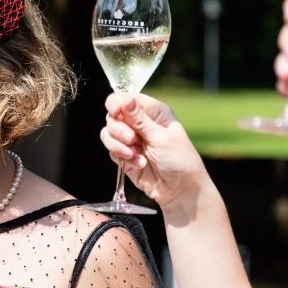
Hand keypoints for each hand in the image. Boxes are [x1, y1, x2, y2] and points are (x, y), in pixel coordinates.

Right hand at [99, 92, 208, 219]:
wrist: (179, 189)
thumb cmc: (179, 160)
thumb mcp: (161, 137)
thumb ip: (140, 119)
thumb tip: (125, 98)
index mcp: (153, 112)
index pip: (127, 98)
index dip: (117, 103)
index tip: (116, 111)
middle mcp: (140, 123)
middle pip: (113, 115)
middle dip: (118, 128)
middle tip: (131, 139)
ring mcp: (130, 140)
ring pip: (108, 133)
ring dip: (118, 144)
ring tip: (133, 154)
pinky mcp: (124, 155)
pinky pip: (112, 150)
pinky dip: (122, 157)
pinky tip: (139, 164)